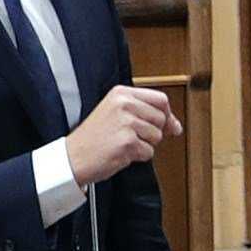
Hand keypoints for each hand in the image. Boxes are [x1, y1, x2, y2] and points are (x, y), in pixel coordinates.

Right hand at [64, 83, 180, 184]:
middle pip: (162, 119)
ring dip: (145, 145)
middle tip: (132, 136)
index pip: (161, 99)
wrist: (73, 156)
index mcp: (121, 93)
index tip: (166, 125)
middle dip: (154, 132)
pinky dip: (138, 156)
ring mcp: (126, 122)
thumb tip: (176, 126)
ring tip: (123, 143)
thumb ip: (147, 114)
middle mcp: (124, 104)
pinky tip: (121, 152)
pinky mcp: (127, 141)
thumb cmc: (95, 137)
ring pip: (157, 136)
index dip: (167, 114)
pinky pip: (149, 152)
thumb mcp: (117, 114)